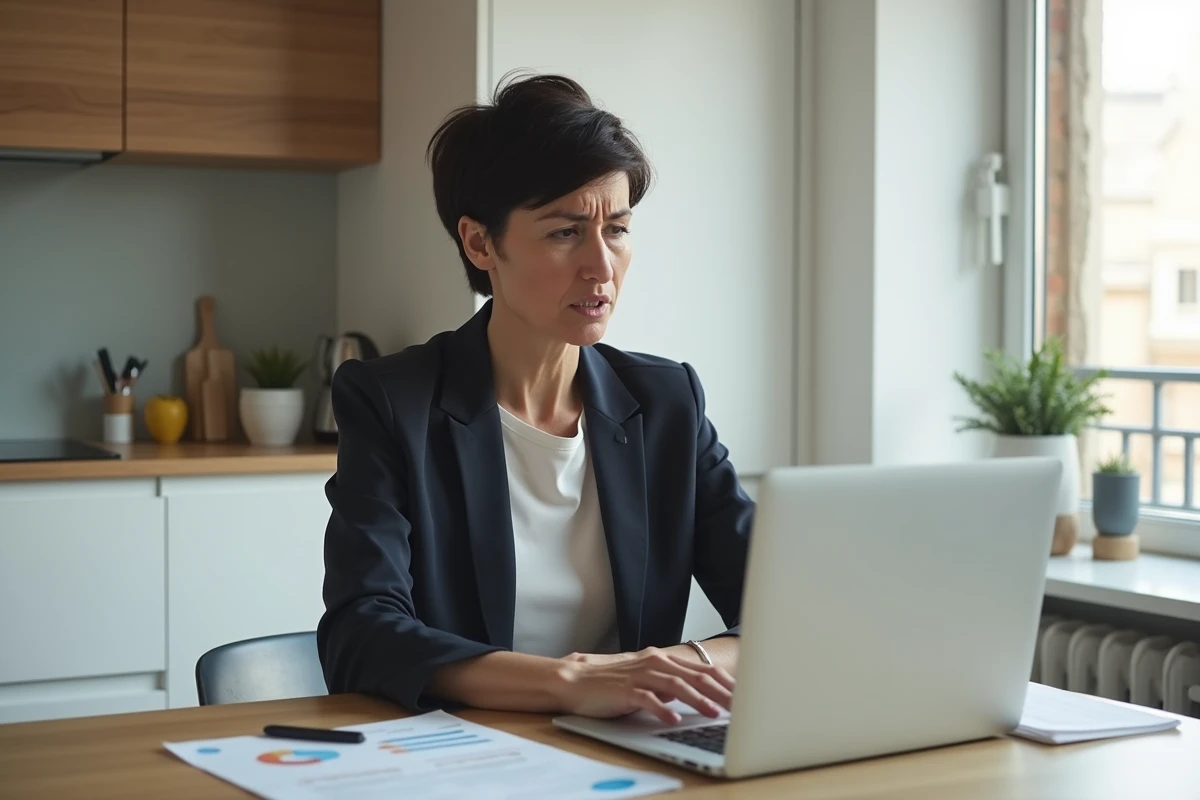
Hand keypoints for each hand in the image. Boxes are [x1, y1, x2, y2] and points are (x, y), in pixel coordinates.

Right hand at [555, 647, 734, 724]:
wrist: (577, 680)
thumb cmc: (614, 684)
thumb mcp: (648, 681)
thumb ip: (672, 685)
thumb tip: (700, 696)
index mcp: (664, 660)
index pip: (703, 671)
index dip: (726, 683)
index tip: (746, 697)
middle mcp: (655, 663)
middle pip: (695, 676)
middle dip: (721, 692)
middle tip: (740, 706)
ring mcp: (640, 675)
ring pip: (676, 685)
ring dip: (697, 700)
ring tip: (714, 713)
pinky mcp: (625, 690)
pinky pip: (648, 699)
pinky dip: (662, 708)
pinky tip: (674, 718)